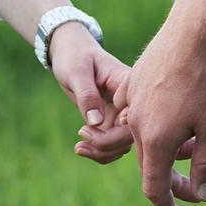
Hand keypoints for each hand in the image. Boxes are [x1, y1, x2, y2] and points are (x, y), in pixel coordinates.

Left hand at [49, 22, 135, 163]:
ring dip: (102, 152)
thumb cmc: (74, 55)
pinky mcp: (111, 121)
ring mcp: (121, 114)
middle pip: (131, 135)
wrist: (70, 52)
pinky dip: (99, 152)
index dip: (121, 131)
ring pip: (122, 145)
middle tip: (81, 133)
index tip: (94, 126)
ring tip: (79, 146)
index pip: (135, 115)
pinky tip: (81, 146)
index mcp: (126, 86)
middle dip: (107, 144)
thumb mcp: (77, 71)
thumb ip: (87, 95)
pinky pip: (112, 145)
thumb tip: (96, 122)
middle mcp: (128, 102)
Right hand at [113, 17, 205, 205]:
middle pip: (152, 165)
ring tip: (199, 145)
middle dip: (175, 180)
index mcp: (155, 140)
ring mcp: (132, 102)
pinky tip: (184, 115)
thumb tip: (202, 196)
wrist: (194, 27)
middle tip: (200, 186)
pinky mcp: (135, 83)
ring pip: (149, 139)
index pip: (155, 189)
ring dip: (172, 151)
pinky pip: (144, 115)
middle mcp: (136, 124)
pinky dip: (163, 126)